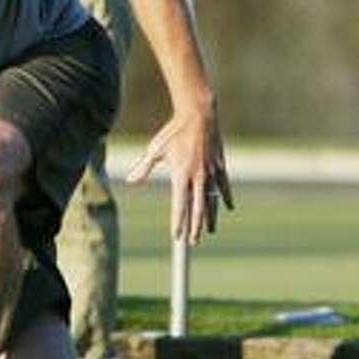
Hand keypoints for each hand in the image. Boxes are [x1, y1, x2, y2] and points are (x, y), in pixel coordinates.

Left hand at [126, 102, 233, 243]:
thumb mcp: (155, 150)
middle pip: (197, 209)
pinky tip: (228, 208)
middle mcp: (198, 177)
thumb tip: (130, 181)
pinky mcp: (220, 166)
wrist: (198, 115)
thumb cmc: (173, 132)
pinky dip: (225, 198)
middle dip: (194, 227)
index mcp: (181, 174)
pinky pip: (224, 187)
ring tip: (207, 233)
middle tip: (192, 243)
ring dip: (209, 218)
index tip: (177, 237)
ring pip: (212, 201)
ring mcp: (211, 173)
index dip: (178, 222)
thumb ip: (144, 168)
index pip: (179, 205)